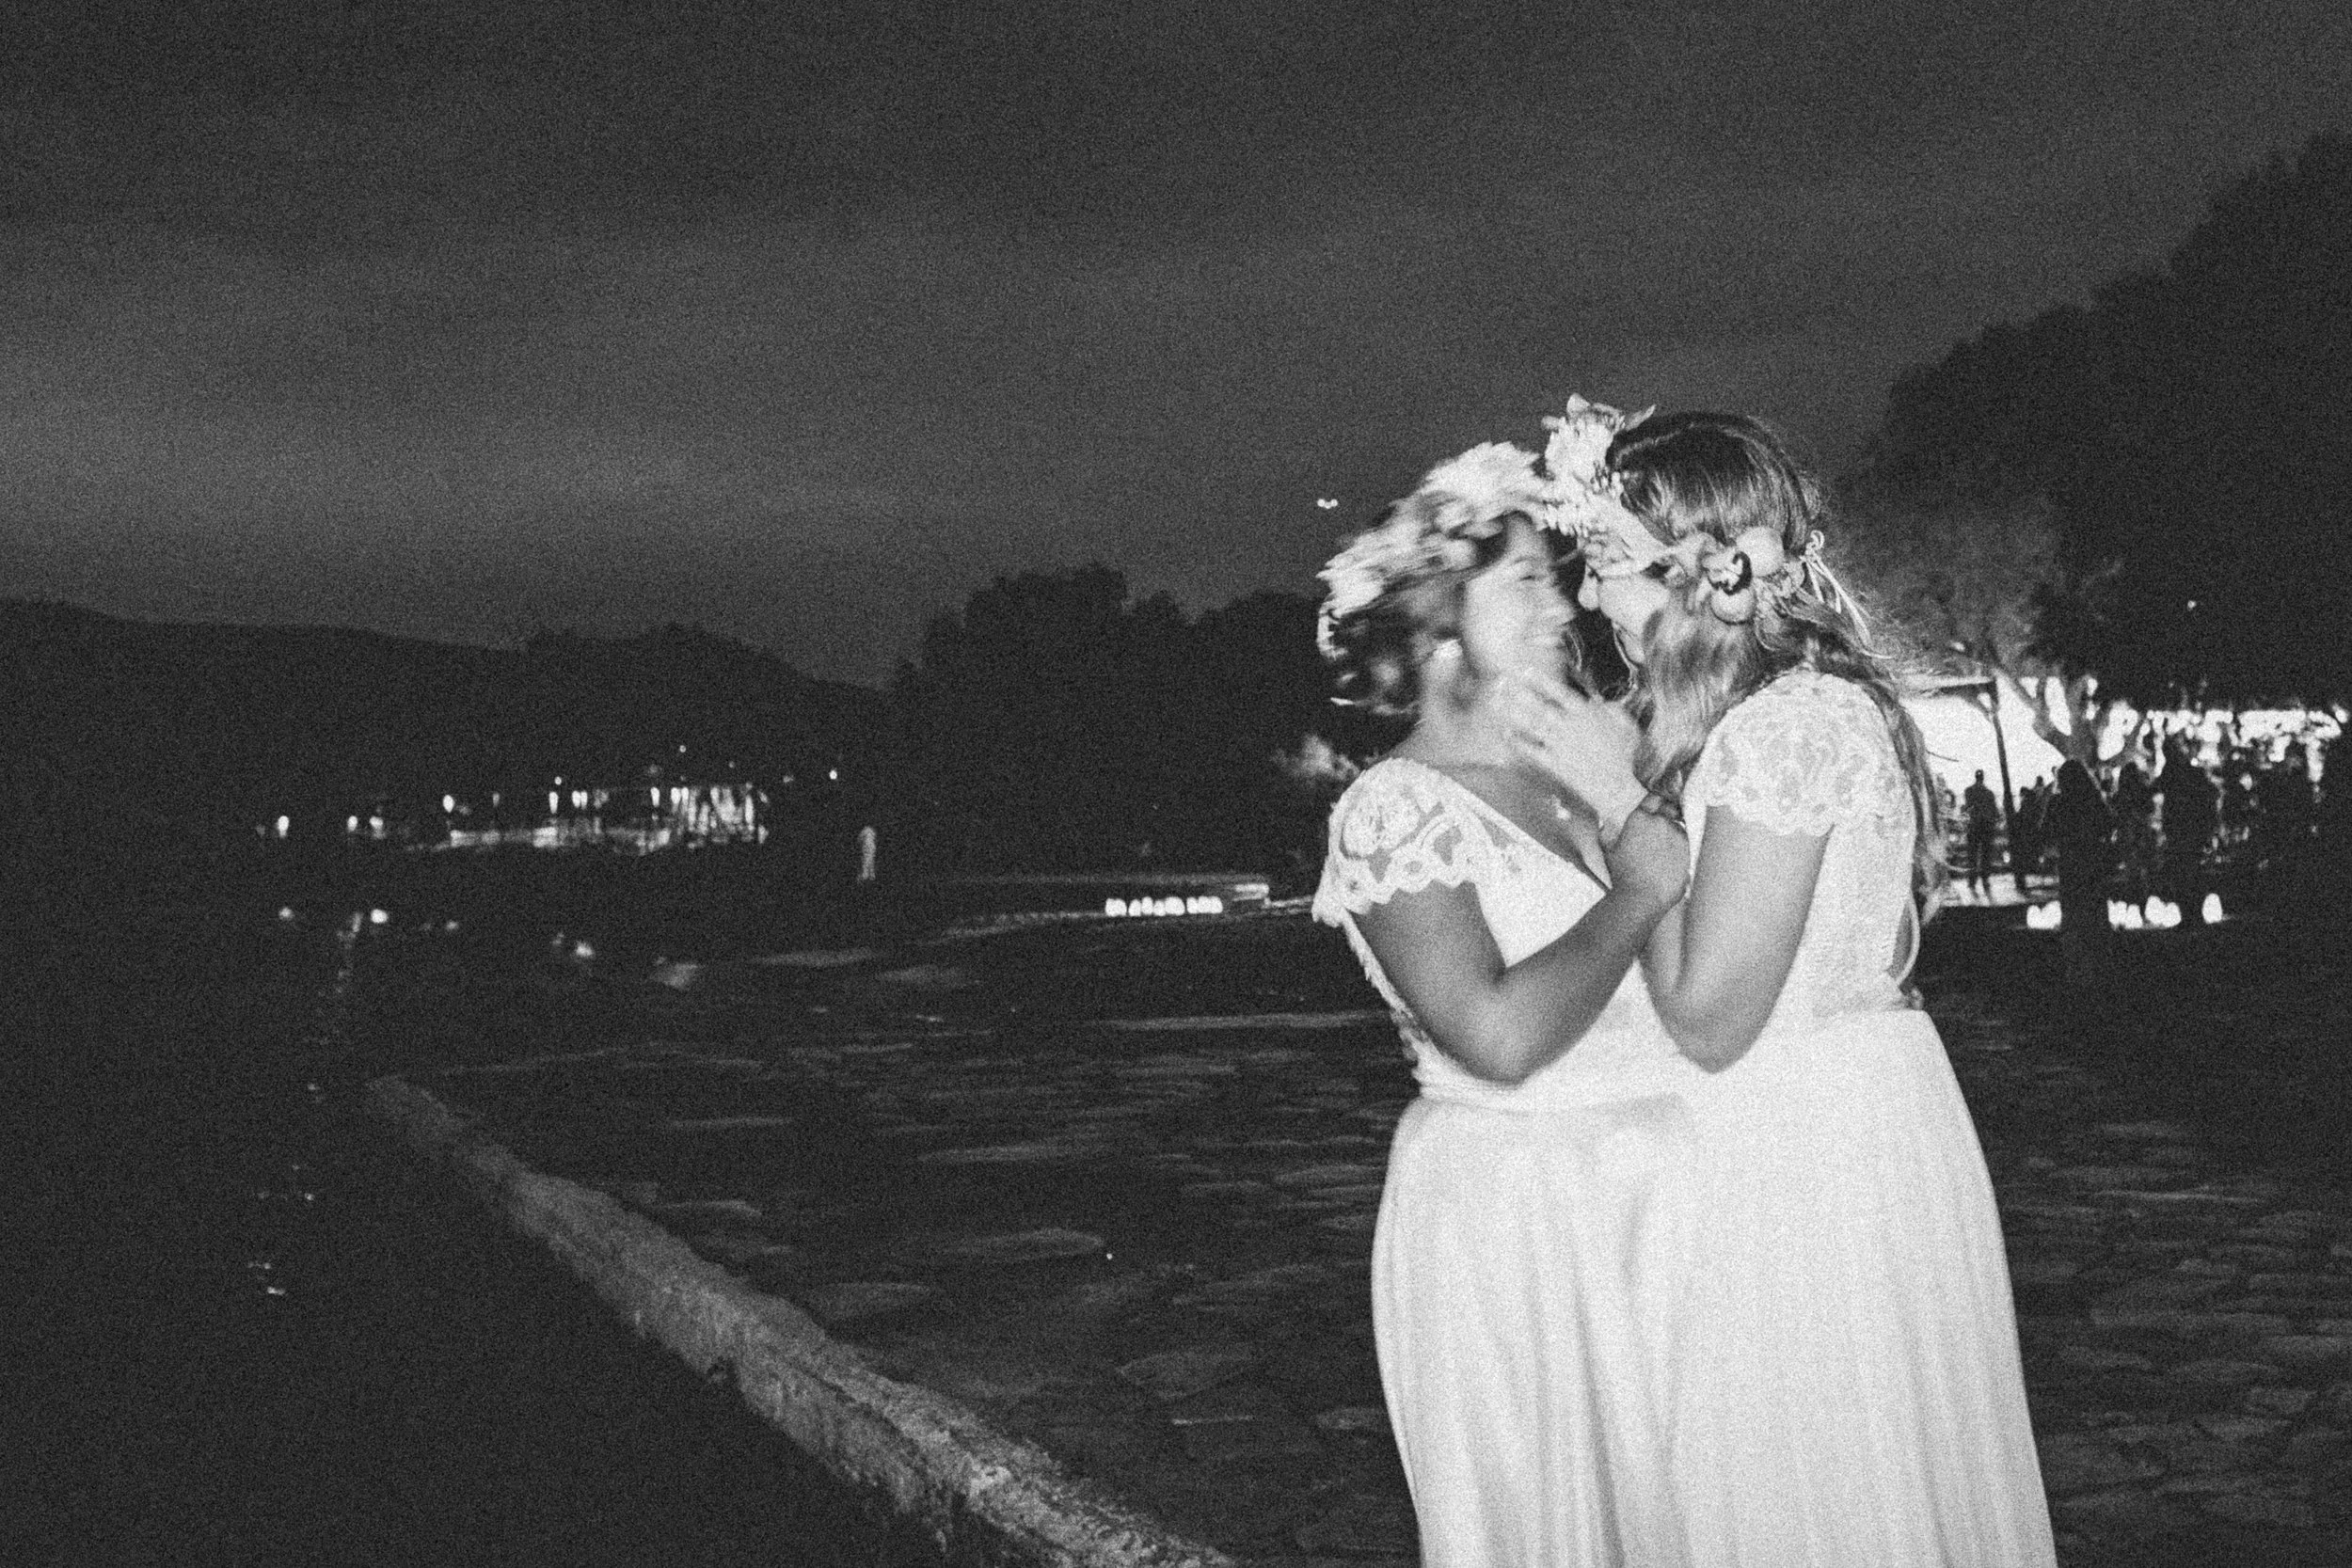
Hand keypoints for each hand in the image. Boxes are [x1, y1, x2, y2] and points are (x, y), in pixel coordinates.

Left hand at [1503, 676, 1645, 835]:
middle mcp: (1569, 726)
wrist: (1617, 786)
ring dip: (1511, 712)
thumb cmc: (1625, 756)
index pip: (1559, 692)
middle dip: (1517, 692)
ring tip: (1495, 701)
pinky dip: (1517, 742)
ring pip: (1530, 724)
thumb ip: (1611, 709)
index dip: (1541, 681)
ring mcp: (1559, 745)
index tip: (1524, 671)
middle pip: (1538, 705)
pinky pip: (1530, 750)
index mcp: (1586, 714)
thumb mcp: (1625, 725)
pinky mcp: (1553, 763)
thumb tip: (1598, 701)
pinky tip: (1505, 733)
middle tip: (1500, 682)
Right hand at [1603, 803, 1688, 910]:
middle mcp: (1660, 822)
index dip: (1657, 800)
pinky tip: (1671, 861)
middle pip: (1670, 809)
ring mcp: (1677, 835)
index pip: (1654, 797)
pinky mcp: (1689, 850)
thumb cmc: (1622, 875)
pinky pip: (1686, 843)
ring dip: (1674, 833)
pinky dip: (1681, 849)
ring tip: (1664, 850)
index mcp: (1640, 818)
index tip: (1658, 804)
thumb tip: (1604, 823)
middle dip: (1668, 814)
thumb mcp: (1608, 851)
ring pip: (1679, 827)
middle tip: (1662, 827)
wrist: (1643, 897)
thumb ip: (1606, 833)